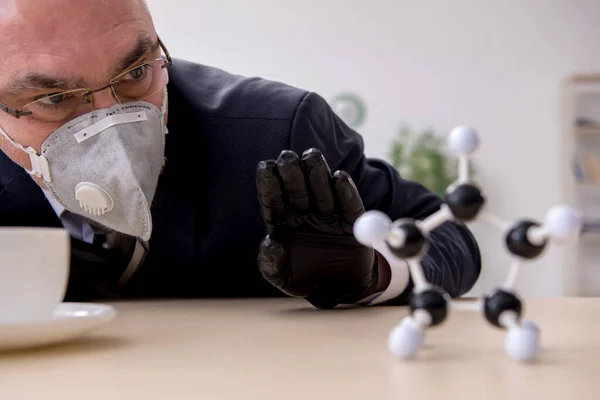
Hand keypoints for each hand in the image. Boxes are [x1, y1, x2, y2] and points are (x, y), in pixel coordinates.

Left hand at [256, 148, 378, 308]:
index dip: (269, 183)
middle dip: (292, 172)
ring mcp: (328, 215)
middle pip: (297, 189)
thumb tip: (270, 244)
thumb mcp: (282, 278)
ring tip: (312, 157)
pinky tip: (339, 178)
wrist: (339, 289)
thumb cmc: (305, 278)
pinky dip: (346, 191)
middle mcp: (304, 213)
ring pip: (322, 190)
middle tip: (287, 156)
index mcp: (282, 222)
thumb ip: (271, 265)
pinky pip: (349, 205)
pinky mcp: (352, 222)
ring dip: (317, 173)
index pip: (273, 199)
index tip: (265, 166)